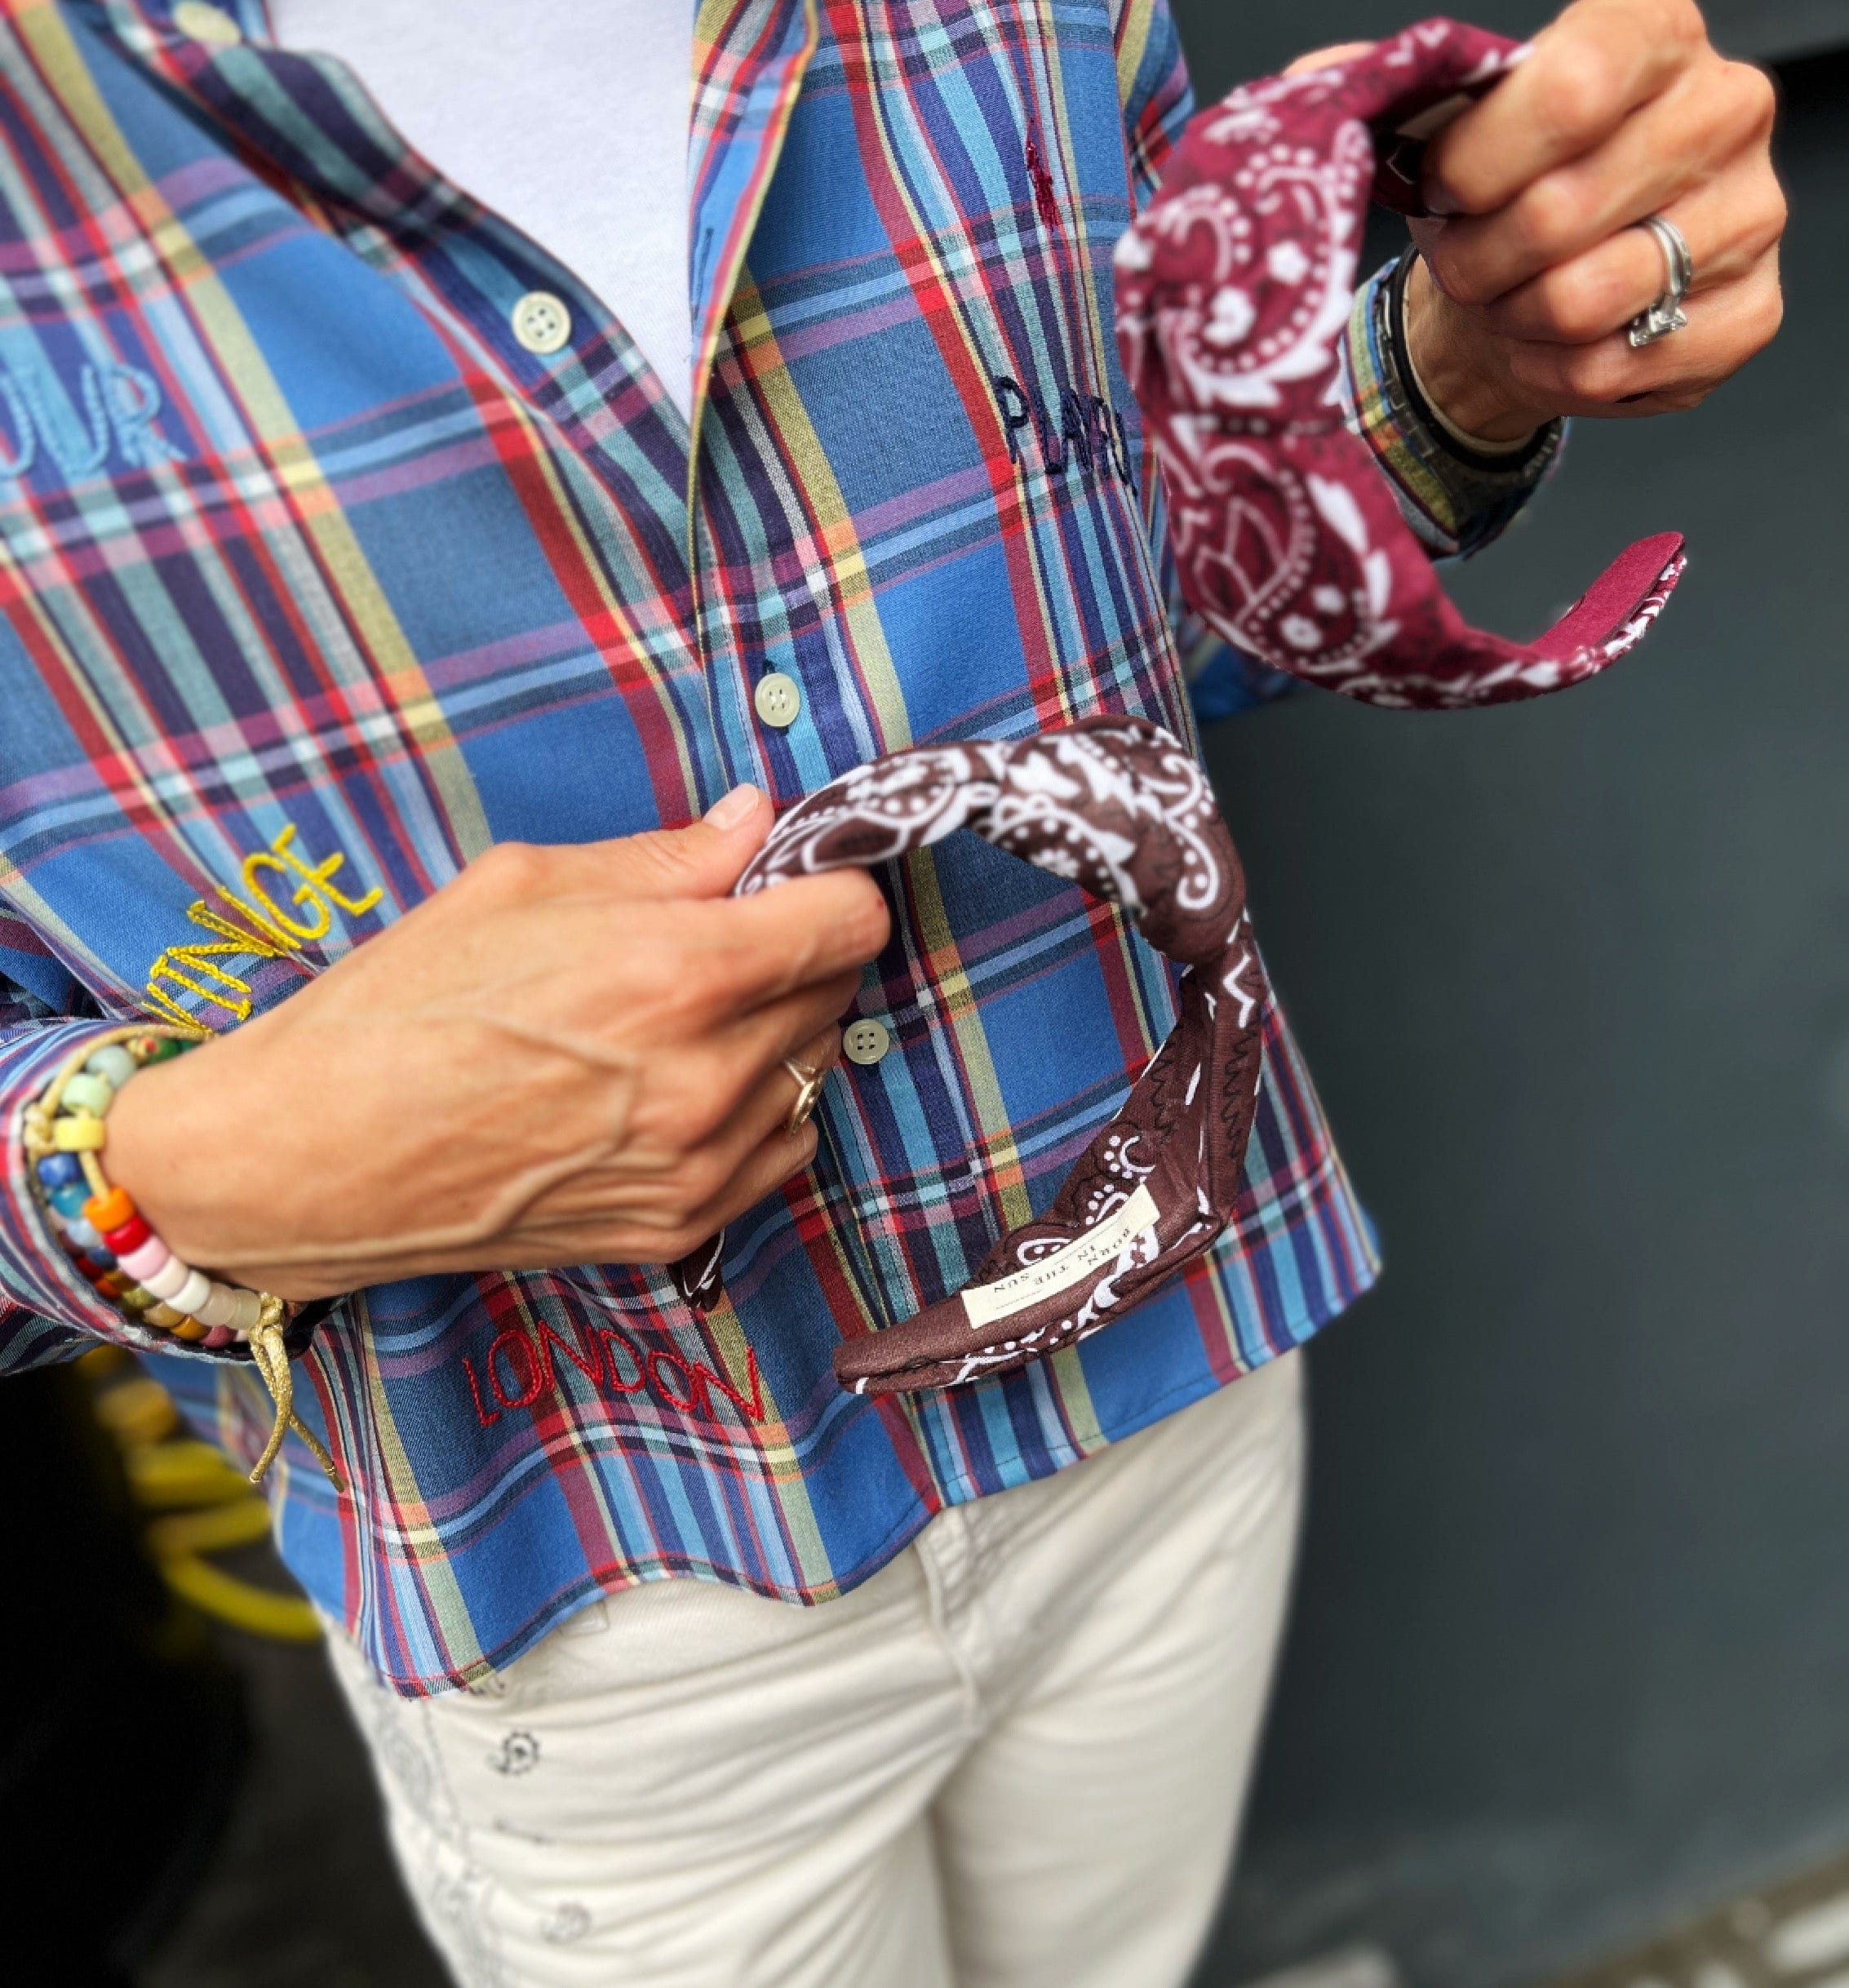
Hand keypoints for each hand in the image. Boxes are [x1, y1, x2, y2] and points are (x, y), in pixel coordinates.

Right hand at [105, 789, 889, 1299]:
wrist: (314, 1158)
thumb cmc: (400, 1007)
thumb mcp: (521, 886)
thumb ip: (665, 858)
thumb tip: (755, 823)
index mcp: (676, 974)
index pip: (849, 923)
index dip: (828, 887)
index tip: (796, 881)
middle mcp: (706, 1079)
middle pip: (836, 992)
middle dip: (796, 952)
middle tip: (722, 939)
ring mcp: (699, 1165)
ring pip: (813, 1071)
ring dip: (776, 1032)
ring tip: (685, 1018)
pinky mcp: (680, 1227)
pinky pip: (783, 1147)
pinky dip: (759, 1109)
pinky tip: (684, 1086)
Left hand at [1402, 0, 1784, 439]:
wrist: (1536, 290)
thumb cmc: (1496, 198)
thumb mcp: (1443, 130)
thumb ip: (1393, 96)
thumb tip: (1317, 91)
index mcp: (1653, 33)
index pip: (1570, 89)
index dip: (1479, 161)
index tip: (1441, 189)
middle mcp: (1723, 109)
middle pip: (1560, 210)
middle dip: (1479, 258)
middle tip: (1466, 263)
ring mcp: (1750, 215)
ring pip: (1582, 299)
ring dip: (1512, 318)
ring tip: (1506, 302)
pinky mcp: (1749, 314)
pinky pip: (1613, 365)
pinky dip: (1553, 372)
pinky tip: (1550, 343)